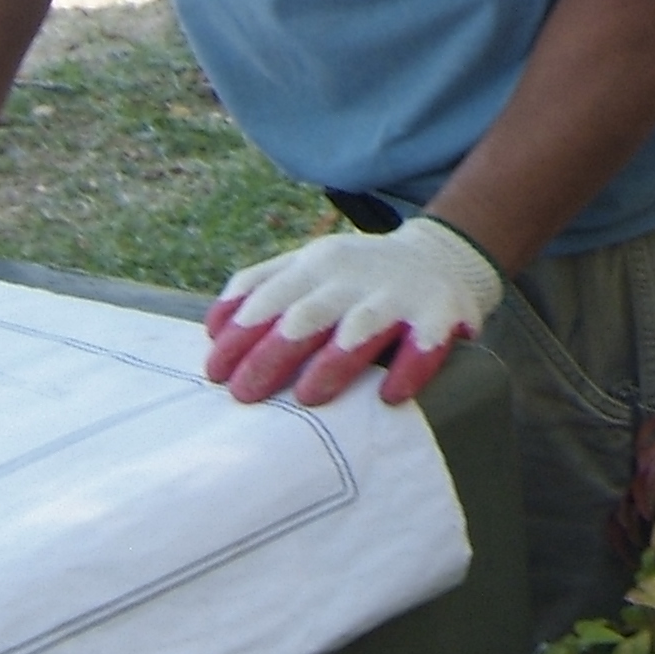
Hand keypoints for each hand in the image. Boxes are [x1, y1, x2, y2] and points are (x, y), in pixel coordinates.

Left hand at [204, 216, 505, 409]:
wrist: (441, 256)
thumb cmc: (357, 274)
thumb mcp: (308, 264)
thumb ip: (261, 286)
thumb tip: (213, 329)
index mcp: (317, 264)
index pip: (269, 299)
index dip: (239, 336)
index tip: (215, 374)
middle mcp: (355, 276)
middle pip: (306, 317)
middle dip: (270, 356)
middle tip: (245, 395)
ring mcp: (399, 294)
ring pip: (361, 328)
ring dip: (333, 363)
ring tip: (309, 398)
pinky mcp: (439, 314)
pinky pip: (424, 343)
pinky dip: (408, 369)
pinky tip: (389, 396)